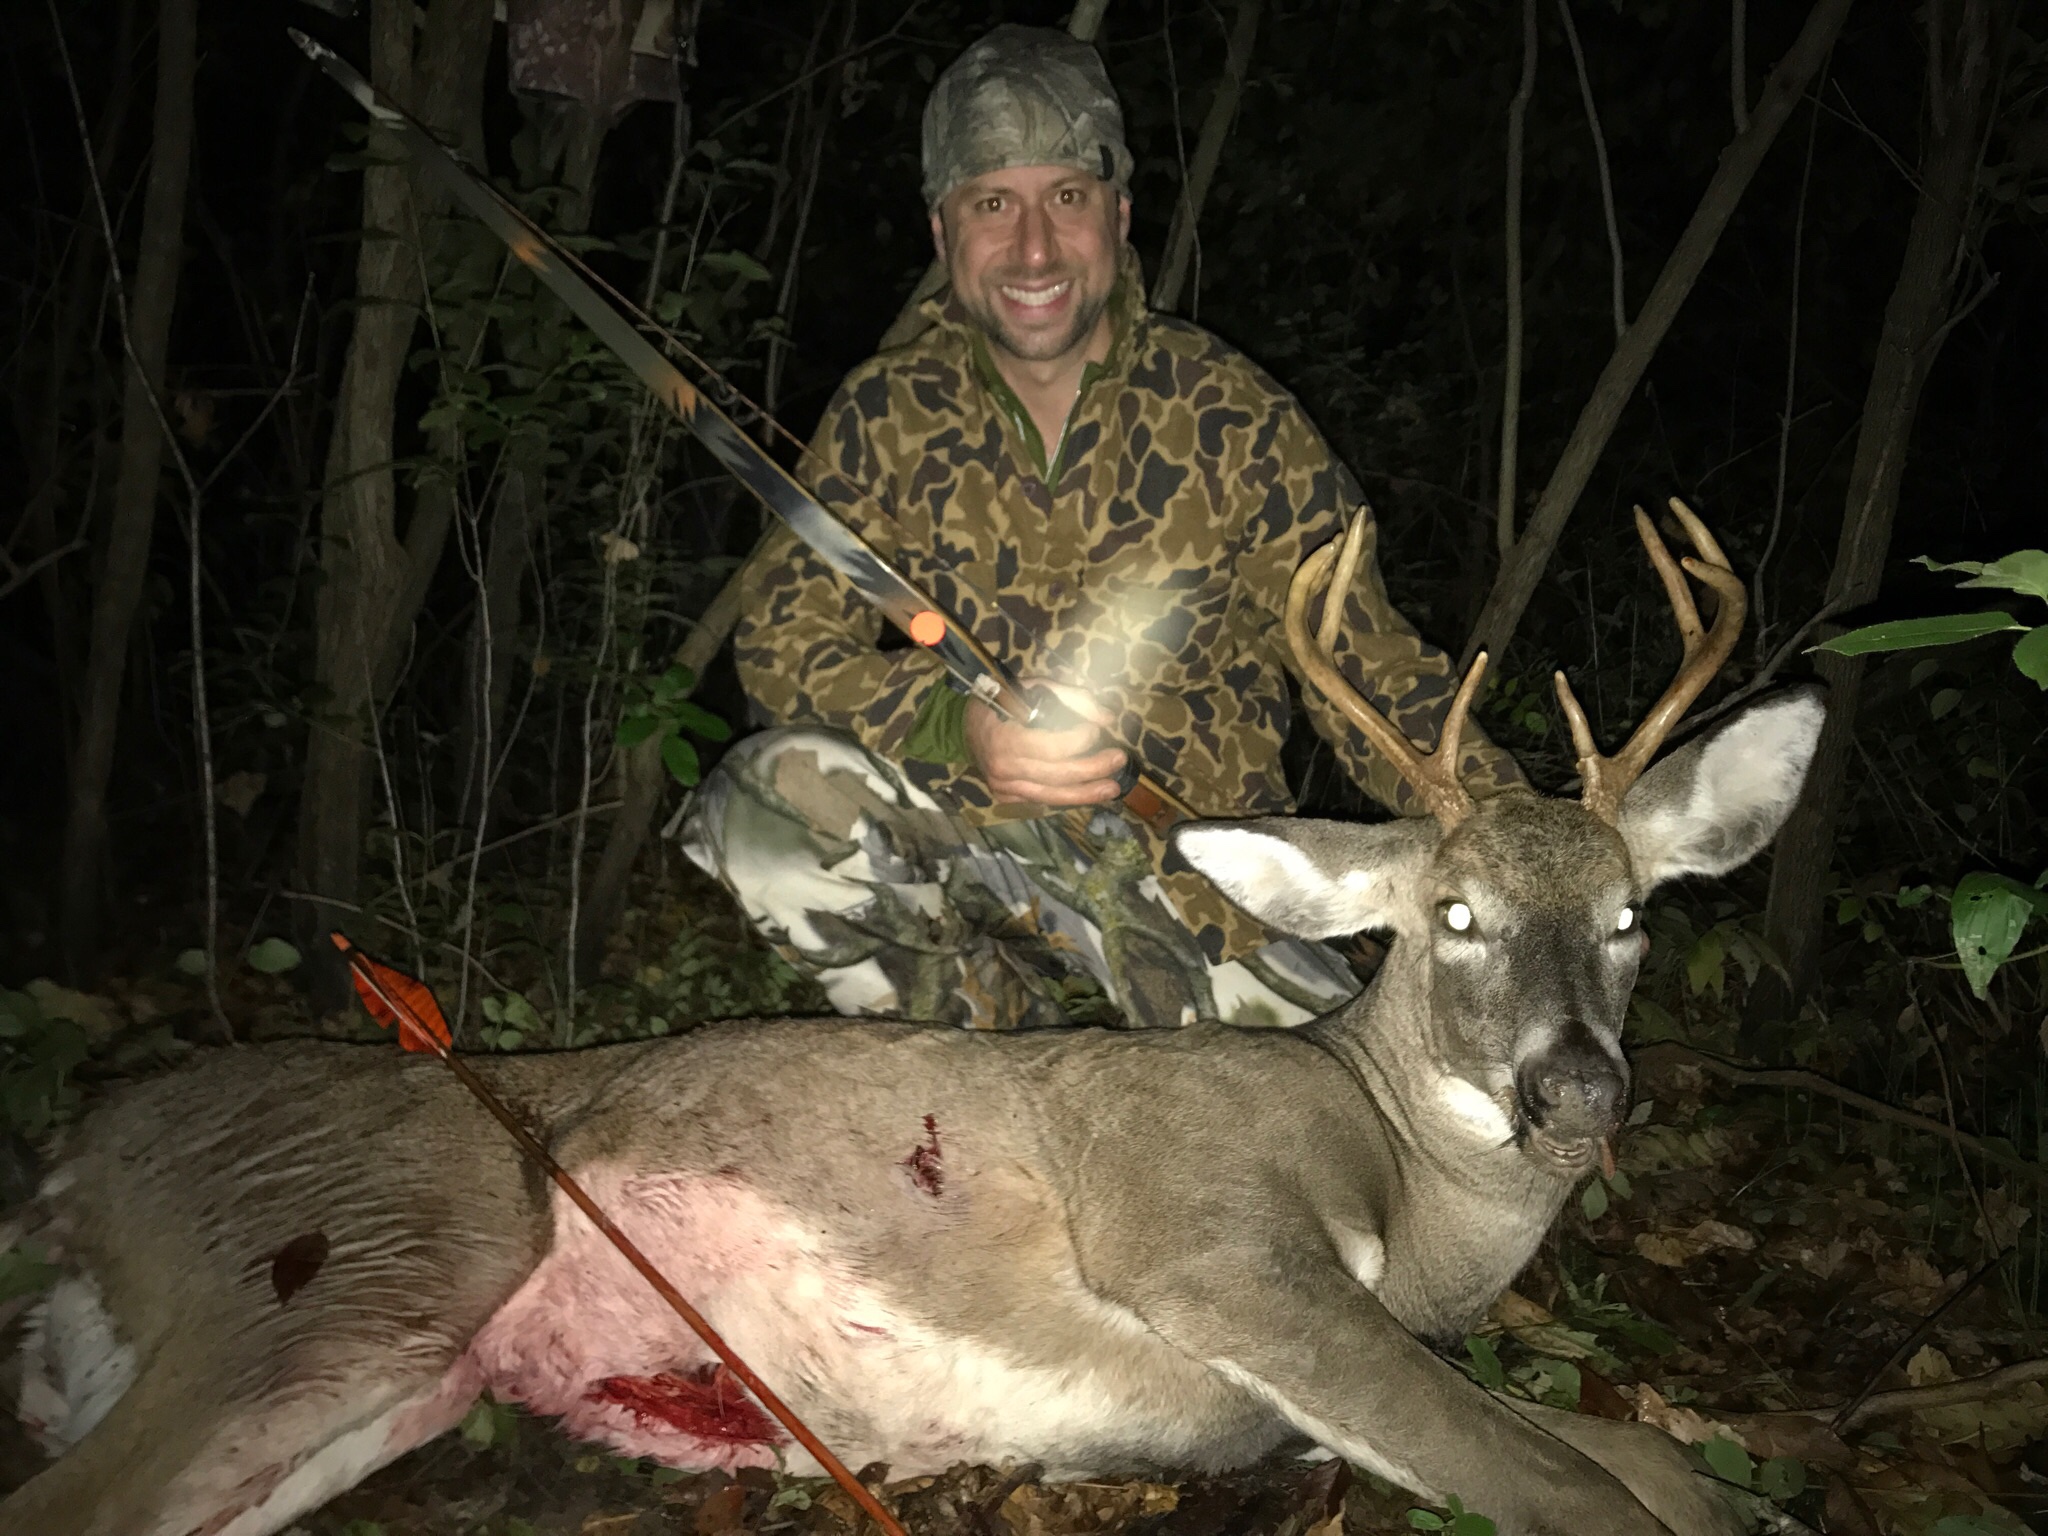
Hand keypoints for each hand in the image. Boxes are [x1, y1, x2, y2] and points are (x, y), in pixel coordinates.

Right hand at [966, 681, 1127, 805]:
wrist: (965, 727)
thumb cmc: (1000, 701)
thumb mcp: (1031, 688)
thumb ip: (1069, 698)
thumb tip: (1106, 717)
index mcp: (1003, 738)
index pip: (1049, 747)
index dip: (1078, 741)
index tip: (1096, 729)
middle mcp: (1002, 769)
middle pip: (1056, 775)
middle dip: (1092, 768)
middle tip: (1119, 759)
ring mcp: (1003, 787)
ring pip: (1052, 796)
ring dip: (1086, 793)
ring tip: (1112, 788)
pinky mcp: (1007, 797)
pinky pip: (1042, 800)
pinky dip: (1066, 797)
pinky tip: (1088, 792)